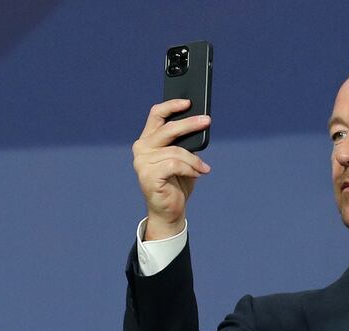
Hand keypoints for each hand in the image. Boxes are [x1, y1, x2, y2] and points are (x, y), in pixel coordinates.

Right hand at [132, 99, 210, 239]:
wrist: (170, 210)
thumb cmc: (177, 182)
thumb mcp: (183, 157)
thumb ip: (185, 142)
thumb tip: (199, 125)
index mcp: (148, 140)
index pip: (156, 115)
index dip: (172, 106)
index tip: (189, 102)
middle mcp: (142, 148)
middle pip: (168, 129)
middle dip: (189, 124)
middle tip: (206, 121)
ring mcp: (142, 162)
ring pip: (176, 151)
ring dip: (194, 161)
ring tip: (203, 168)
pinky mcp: (148, 175)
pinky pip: (175, 165)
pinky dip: (190, 169)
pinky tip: (198, 174)